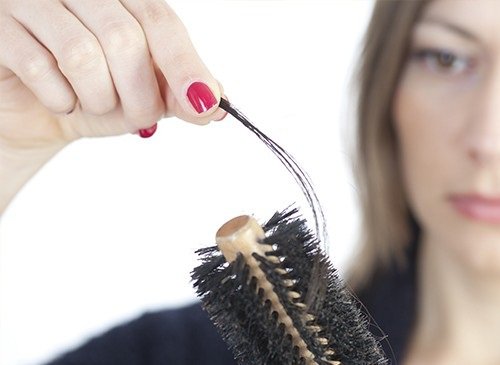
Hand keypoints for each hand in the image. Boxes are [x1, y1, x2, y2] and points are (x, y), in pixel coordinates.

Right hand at [0, 0, 225, 211]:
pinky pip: (38, 67)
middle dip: (140, 94)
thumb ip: (177, 94)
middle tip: (138, 117)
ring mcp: (32, 2)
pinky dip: (60, 99)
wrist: (35, 113)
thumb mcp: (143, 96)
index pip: (159, 20)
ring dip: (99, 99)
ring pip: (82, 54)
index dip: (184, 64)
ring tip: (95, 105)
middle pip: (125, 38)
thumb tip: (217, 103)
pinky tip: (60, 101)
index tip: (205, 102)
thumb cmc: (91, 95)